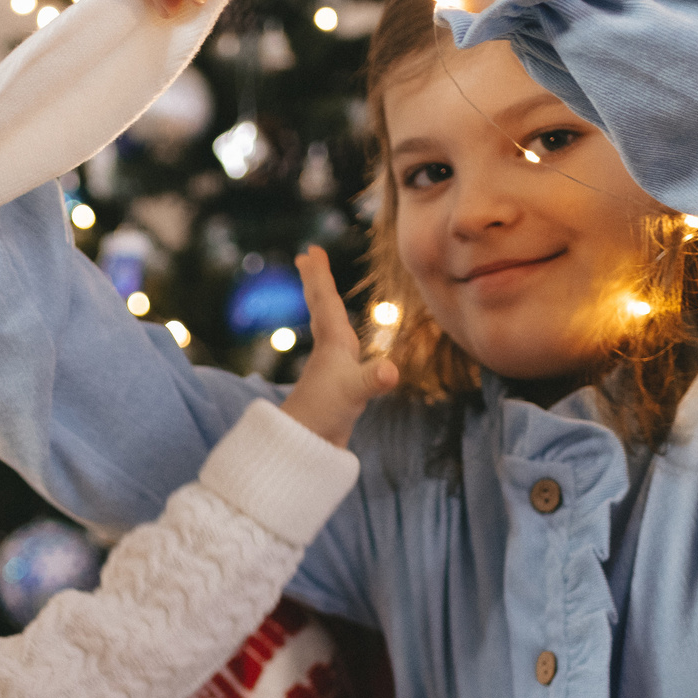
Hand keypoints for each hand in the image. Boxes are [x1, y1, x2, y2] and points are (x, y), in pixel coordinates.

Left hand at [279, 246, 397, 448]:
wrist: (305, 448)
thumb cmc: (325, 414)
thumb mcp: (354, 393)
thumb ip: (373, 381)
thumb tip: (391, 372)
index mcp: (333, 343)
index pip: (326, 301)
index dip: (320, 276)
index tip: (310, 250)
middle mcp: (329, 350)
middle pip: (320, 307)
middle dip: (315, 281)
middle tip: (305, 257)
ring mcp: (330, 367)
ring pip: (325, 326)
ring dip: (322, 305)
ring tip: (321, 293)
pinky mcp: (334, 384)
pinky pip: (335, 349)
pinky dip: (336, 335)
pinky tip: (340, 343)